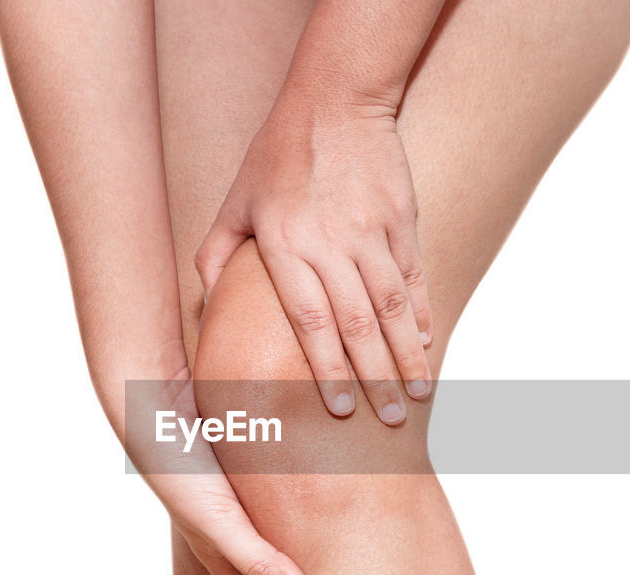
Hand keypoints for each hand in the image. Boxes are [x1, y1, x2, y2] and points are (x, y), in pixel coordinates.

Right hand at [126, 372, 308, 574]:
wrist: (156, 412)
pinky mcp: (245, 473)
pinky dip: (293, 520)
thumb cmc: (183, 474)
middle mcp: (229, 533)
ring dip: (291, 566)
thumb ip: (258, 560)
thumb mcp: (221, 523)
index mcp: (220, 553)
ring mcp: (236, 505)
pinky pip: (275, 507)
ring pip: (271, 547)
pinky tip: (316, 511)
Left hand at [195, 94, 432, 424]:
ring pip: (392, 306)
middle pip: (356, 324)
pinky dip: (421, 313)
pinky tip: (425, 344)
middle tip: (389, 420)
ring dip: (407, 356)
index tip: (338, 411)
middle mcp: (330, 242)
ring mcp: (371, 229)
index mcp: (285, 245)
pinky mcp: (401, 217)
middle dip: (375, 379)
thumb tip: (204, 308)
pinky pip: (414, 276)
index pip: (309, 321)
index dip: (326, 371)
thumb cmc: (276, 154)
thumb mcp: (235, 201)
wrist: (336, 98)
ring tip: (418, 395)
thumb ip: (216, 256)